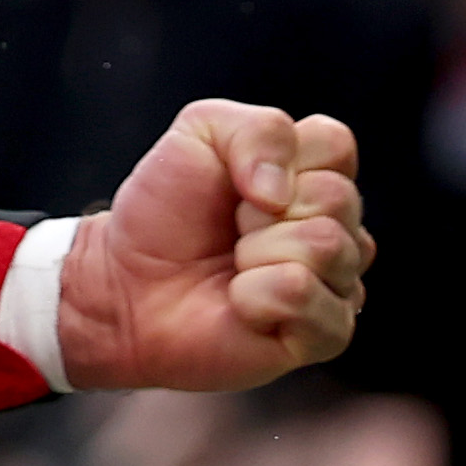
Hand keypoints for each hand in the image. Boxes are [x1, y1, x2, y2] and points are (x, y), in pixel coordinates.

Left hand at [55, 101, 369, 391]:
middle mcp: (338, 230)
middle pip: (336, 197)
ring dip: (256, 251)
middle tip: (231, 228)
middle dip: (259, 208)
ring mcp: (336, 284)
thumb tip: (282, 194)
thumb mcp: (200, 134)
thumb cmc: (166, 210)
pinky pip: (303, 296)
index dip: (279, 156)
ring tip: (234, 265)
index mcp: (316, 177)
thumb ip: (259, 131)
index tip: (238, 180)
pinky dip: (257, 295)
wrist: (127, 281)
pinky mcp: (324, 334)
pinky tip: (241, 302)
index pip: (336, 144)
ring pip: (326, 246)